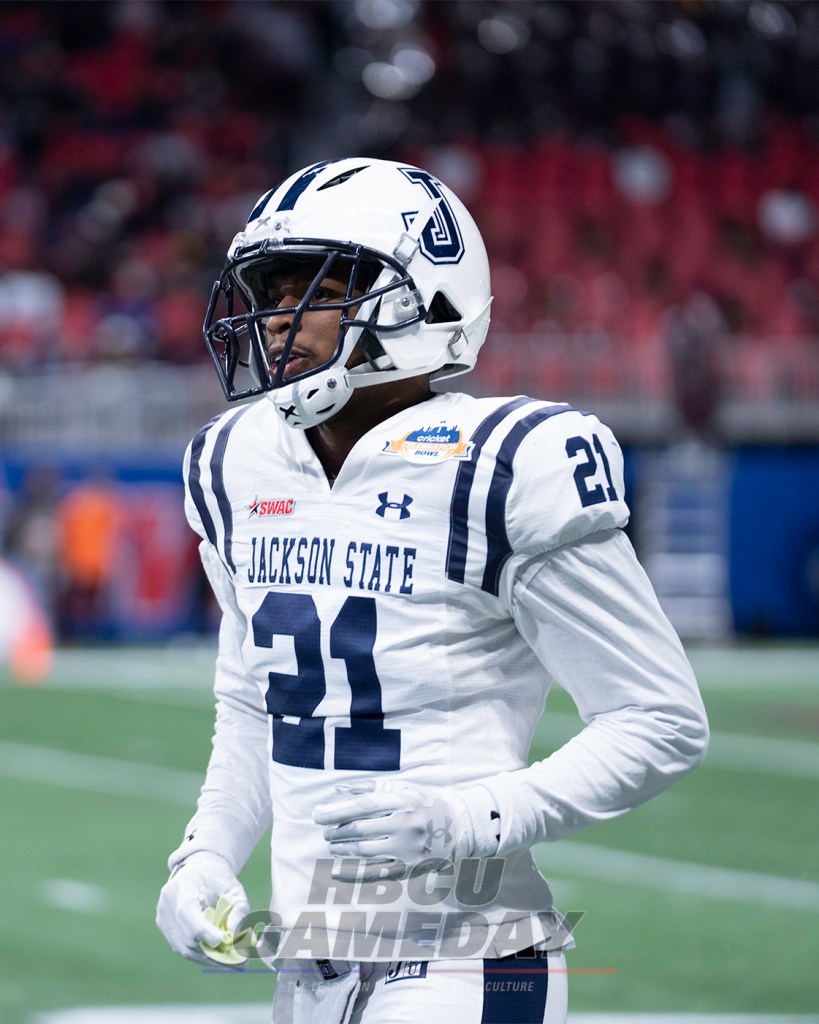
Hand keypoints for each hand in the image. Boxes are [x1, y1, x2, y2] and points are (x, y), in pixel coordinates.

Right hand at [156, 851, 248, 964]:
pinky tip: (218, 957)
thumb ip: (238, 910)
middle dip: (212, 950)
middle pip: (186, 934)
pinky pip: (182, 947)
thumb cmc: (218, 880)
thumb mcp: (234, 889)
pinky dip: (201, 955)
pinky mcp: (164, 927)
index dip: (203, 929)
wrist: (199, 871)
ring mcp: (162, 916)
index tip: (223, 940)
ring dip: (208, 958)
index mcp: (182, 886)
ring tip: (232, 962)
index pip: (187, 911)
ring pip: (184, 947)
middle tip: (237, 959)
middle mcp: (167, 902)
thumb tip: (235, 938)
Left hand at [312, 780, 473, 879]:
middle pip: (361, 829)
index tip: (317, 815)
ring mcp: (408, 848)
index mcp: (403, 800)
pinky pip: (375, 874)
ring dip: (343, 849)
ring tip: (332, 846)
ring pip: (364, 851)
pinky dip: (353, 874)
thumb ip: (368, 789)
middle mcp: (406, 824)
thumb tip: (336, 790)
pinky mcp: (409, 868)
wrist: (457, 827)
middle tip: (325, 832)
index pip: (361, 806)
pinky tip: (337, 872)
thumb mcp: (401, 789)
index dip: (336, 811)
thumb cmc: (422, 804)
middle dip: (336, 831)